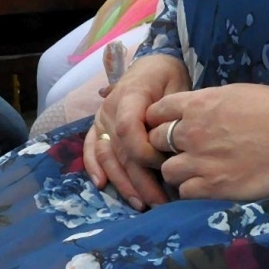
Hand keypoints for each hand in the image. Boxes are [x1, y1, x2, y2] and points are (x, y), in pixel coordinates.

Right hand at [83, 54, 188, 210]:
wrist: (152, 64)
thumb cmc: (168, 77)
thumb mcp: (176, 89)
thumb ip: (169, 116)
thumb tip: (168, 145)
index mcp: (129, 95)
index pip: (128, 129)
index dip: (144, 152)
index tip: (165, 164)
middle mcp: (109, 109)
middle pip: (120, 151)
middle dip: (139, 181)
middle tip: (159, 203)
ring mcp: (101, 119)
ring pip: (107, 156)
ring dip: (121, 182)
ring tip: (140, 204)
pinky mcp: (98, 127)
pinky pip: (91, 149)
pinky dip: (94, 168)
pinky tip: (102, 186)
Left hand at [145, 83, 268, 200]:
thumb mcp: (234, 93)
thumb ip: (209, 103)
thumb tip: (199, 110)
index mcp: (196, 104)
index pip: (157, 111)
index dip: (159, 120)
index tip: (167, 126)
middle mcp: (191, 131)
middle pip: (155, 140)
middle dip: (163, 145)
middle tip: (179, 151)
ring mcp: (200, 160)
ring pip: (167, 170)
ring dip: (177, 171)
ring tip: (193, 173)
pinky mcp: (213, 187)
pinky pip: (184, 192)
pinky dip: (190, 190)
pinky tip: (204, 188)